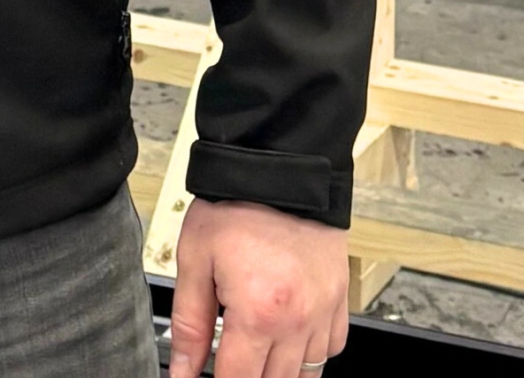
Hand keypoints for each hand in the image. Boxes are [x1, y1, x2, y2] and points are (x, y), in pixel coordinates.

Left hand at [168, 199, 348, 377]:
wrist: (279, 166)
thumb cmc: (235, 206)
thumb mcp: (195, 259)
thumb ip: (189, 322)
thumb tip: (183, 370)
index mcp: (258, 313)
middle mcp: (298, 322)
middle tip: (229, 361)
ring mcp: (324, 313)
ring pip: (306, 376)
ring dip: (278, 373)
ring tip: (255, 352)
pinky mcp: (340, 300)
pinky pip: (331, 349)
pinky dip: (309, 354)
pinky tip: (287, 338)